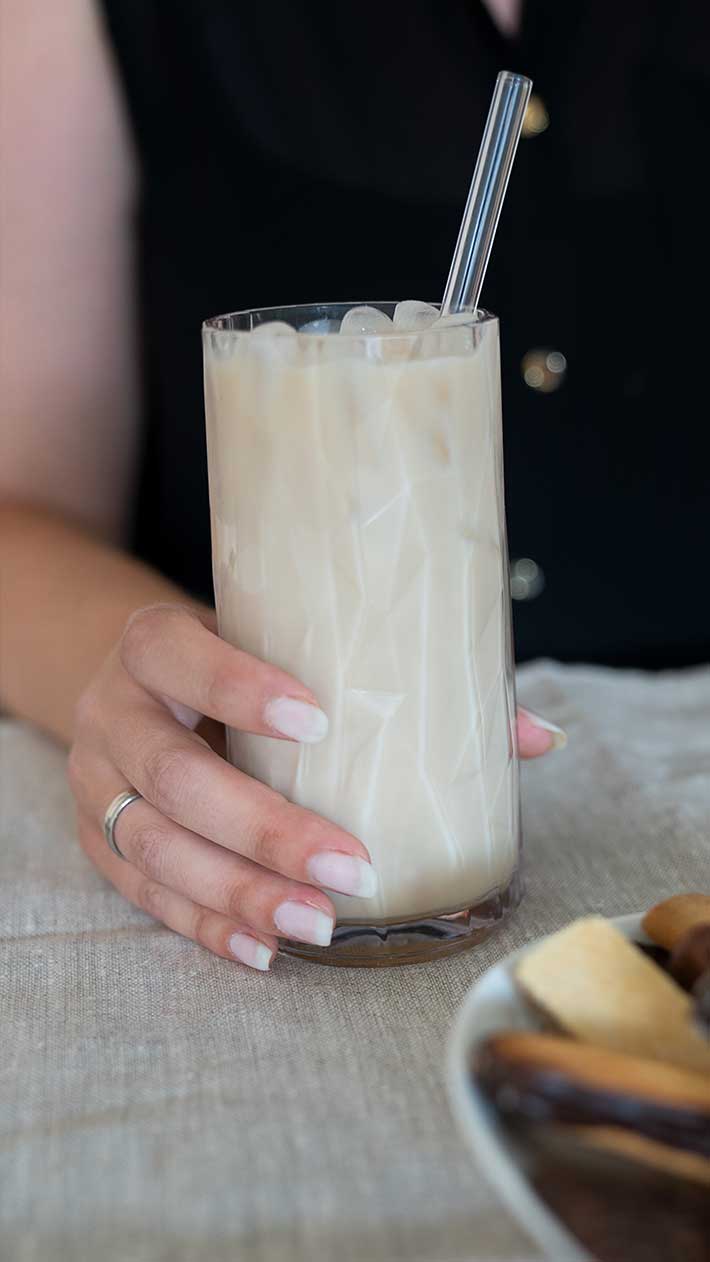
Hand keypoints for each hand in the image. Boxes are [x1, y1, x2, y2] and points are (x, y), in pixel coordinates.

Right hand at [69, 604, 564, 972]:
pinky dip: (203, 926)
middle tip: (350, 865)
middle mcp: (113, 713)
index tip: (317, 721)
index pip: (181, 658)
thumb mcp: (285, 645)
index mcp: (152, 646)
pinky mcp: (95, 839)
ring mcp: (95, 781)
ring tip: (316, 926)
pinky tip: (261, 950)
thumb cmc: (230, 659)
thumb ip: (394, 678)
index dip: (238, 689)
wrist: (134, 680)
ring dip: (237, 893)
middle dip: (262, 829)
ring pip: (153, 847)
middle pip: (174, 776)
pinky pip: (141, 894)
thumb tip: (533, 735)